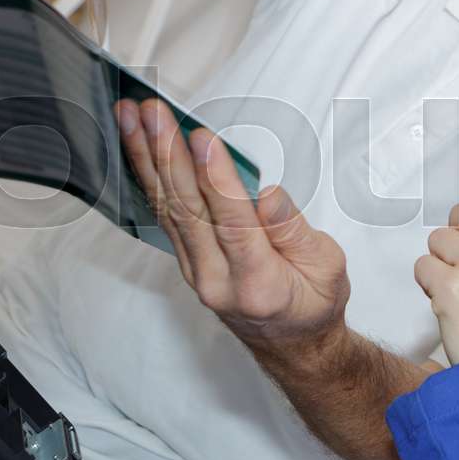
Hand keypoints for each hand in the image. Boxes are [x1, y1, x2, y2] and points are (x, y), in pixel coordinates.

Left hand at [115, 99, 349, 350]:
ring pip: (169, 209)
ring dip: (147, 160)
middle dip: (167, 155)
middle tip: (151, 113)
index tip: (201, 137)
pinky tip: (137, 149)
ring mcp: (197, 274)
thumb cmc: (314, 302)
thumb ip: (294, 231)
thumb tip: (269, 195)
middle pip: (188, 211)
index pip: (233, 224)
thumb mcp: (327, 267)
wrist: (294, 346)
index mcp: (259, 284)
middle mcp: (218, 281)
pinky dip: (150, 179)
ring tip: (131, 118)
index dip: (216, 179)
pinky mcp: (188, 263)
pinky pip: (165, 216)